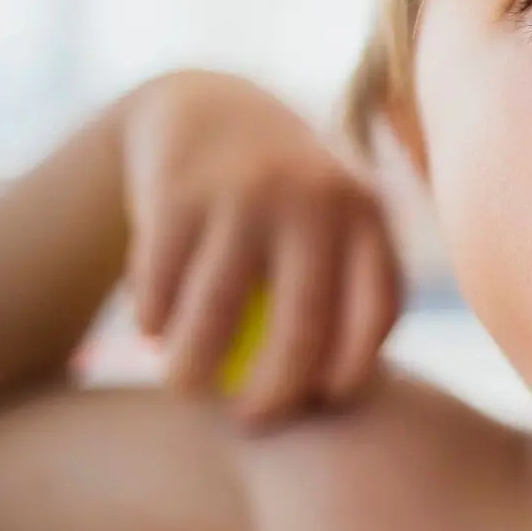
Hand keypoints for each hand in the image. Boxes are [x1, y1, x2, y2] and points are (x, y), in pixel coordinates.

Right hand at [121, 71, 403, 426]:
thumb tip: (351, 402)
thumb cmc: (287, 200)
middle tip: (250, 422)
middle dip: (274, 393)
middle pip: (303, 327)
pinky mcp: (179, 192)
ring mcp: (246, 193)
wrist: (210, 108)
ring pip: (218, 312)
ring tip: (185, 389)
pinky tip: (154, 332)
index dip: (354, 369)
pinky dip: (155, 320)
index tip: (324, 403)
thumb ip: (354, 288)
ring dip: (193, 368)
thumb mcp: (338, 222)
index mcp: (367, 215)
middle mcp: (316, 201)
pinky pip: (164, 284)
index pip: (377, 310)